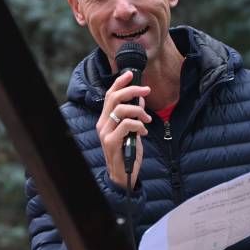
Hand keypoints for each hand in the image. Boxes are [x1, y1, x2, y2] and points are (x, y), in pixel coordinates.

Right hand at [97, 70, 151, 186]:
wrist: (123, 175)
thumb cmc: (127, 151)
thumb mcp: (133, 130)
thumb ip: (134, 115)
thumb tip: (140, 99)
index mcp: (106, 119)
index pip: (110, 95)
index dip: (120, 82)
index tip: (130, 74)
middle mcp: (102, 124)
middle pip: (114, 98)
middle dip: (132, 90)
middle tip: (146, 91)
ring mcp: (105, 133)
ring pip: (121, 110)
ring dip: (138, 111)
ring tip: (147, 120)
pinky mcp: (111, 142)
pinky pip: (127, 125)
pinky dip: (139, 125)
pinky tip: (143, 132)